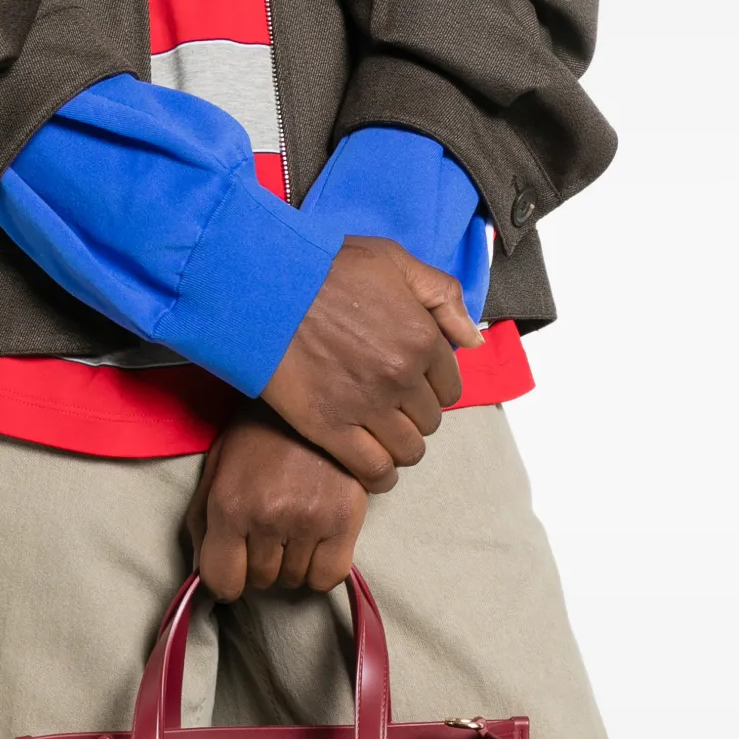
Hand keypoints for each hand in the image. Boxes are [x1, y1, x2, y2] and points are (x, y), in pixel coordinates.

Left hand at [186, 404, 368, 600]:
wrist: (315, 393)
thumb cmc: (259, 432)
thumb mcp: (217, 468)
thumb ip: (203, 523)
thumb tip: (201, 574)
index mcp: (229, 505)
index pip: (221, 581)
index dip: (225, 580)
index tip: (234, 569)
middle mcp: (267, 518)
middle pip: (259, 581)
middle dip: (259, 564)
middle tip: (268, 533)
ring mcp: (308, 521)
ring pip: (294, 580)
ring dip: (290, 564)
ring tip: (294, 528)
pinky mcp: (345, 520)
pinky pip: (328, 576)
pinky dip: (320, 569)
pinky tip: (317, 545)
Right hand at [262, 235, 483, 492]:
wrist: (264, 289)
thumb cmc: (324, 269)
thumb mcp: (393, 260)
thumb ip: (442, 295)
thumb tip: (473, 340)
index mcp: (421, 338)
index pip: (449, 387)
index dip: (432, 390)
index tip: (414, 387)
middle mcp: (401, 376)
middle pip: (429, 422)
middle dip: (415, 418)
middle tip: (392, 410)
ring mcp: (367, 406)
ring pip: (406, 450)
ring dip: (400, 449)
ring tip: (384, 440)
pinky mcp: (331, 428)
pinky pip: (373, 469)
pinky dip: (381, 477)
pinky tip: (377, 474)